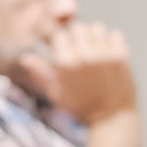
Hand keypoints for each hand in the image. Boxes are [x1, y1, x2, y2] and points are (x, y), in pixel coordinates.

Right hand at [19, 21, 136, 123]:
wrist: (112, 119)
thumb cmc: (81, 108)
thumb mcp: (56, 94)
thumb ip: (40, 73)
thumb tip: (25, 58)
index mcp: (65, 64)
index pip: (61, 35)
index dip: (62, 42)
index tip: (66, 50)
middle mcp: (83, 56)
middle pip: (78, 27)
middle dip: (78, 36)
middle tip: (81, 49)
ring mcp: (104, 55)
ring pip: (97, 28)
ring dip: (95, 36)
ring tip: (96, 50)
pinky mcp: (121, 57)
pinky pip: (115, 35)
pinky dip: (112, 42)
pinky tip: (109, 54)